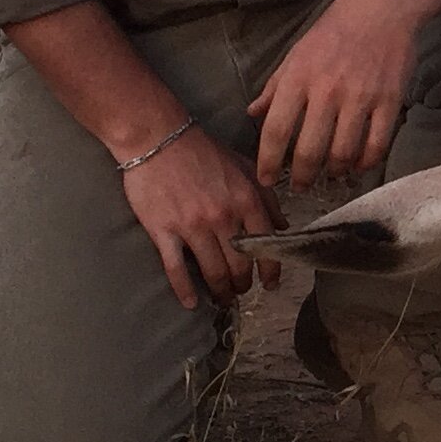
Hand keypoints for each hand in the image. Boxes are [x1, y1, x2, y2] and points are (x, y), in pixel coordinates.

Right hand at [121, 125, 279, 309]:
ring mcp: (192, 225)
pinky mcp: (164, 230)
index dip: (271, 269)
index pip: (266, 244)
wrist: (158, 138)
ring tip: (222, 298)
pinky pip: (176, 269)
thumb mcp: (244, 167)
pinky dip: (185, 290)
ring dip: (221, 290)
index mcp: (246, 199)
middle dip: (244, 283)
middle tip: (242, 290)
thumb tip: (283, 225)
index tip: (271, 283)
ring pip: (213, 271)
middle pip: (240, 264)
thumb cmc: (203, 151)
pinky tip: (192, 303)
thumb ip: (266, 196)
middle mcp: (223, 216)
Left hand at [250, 0, 422, 190]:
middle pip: (310, 151)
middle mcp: (327, 91)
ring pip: (344, 153)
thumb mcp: (296, 54)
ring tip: (330, 177)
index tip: (266, 180)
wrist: (382, 7)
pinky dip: (367, 163)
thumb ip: (275, 87)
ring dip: (334, 173)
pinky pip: (377, 144)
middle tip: (300, 187)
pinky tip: (359, 166)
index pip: (276, 131)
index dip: (268, 162)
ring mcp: (361, 97)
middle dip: (302, 178)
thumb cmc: (334, 30)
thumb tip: (253, 114)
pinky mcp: (390, 100)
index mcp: (298, 79)